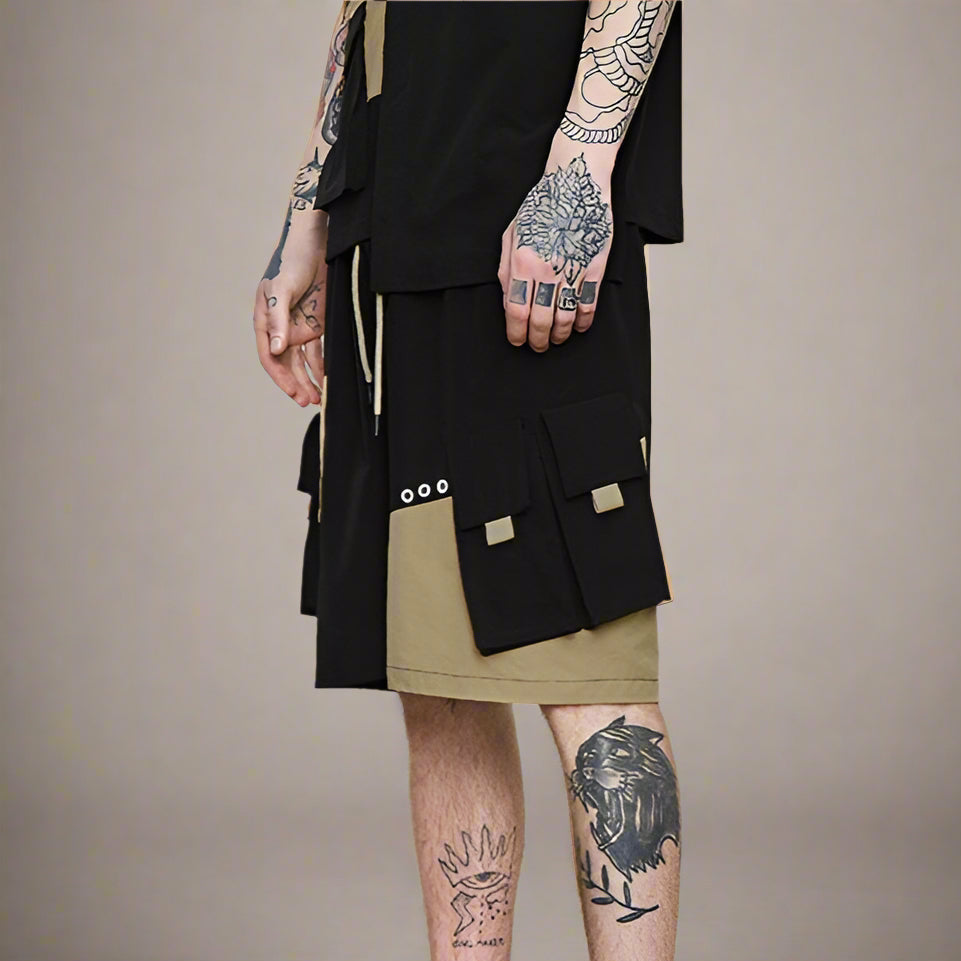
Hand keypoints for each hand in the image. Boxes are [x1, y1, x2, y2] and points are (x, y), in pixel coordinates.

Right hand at [253, 214, 327, 405]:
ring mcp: (298, 326)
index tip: (294, 393)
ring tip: (320, 398)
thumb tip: (275, 350)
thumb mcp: (283, 288)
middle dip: (297, 384)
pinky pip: (317, 351)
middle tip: (309, 402)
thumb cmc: (293, 261)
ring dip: (309, 380)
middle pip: (286, 364)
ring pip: (302, 361)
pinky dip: (322, 366)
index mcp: (265, 320)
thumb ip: (279, 319)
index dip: (281, 377)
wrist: (316, 242)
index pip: (269, 357)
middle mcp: (280, 328)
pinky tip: (329, 380)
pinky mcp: (315, 323)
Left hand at [497, 144, 613, 351]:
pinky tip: (579, 327)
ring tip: (556, 339)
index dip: (516, 333)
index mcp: (522, 262)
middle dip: (537, 340)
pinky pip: (589, 304)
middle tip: (537, 347)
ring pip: (565, 317)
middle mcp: (547, 269)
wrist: (576, 182)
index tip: (517, 341)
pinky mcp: (595, 267)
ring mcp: (573, 269)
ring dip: (559, 335)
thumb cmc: (541, 206)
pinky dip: (584, 321)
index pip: (516, 311)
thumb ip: (505, 269)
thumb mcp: (512, 233)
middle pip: (540, 320)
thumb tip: (508, 302)